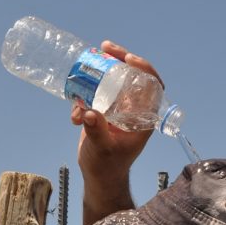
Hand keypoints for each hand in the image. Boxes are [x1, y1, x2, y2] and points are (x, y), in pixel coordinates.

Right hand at [73, 40, 164, 191]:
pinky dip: (81, 98)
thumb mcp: (103, 149)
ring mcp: (117, 109)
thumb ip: (97, 132)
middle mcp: (133, 110)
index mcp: (143, 118)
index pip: (152, 86)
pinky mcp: (102, 112)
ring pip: (112, 81)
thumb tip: (89, 114)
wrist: (98, 177)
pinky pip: (94, 95)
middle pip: (131, 76)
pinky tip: (73, 114)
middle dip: (119, 60)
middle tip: (105, 48)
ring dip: (98, 73)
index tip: (129, 59)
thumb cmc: (108, 167)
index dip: (144, 69)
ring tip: (86, 63)